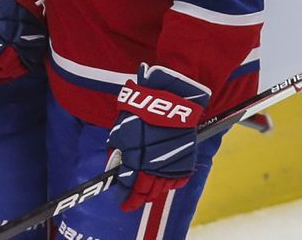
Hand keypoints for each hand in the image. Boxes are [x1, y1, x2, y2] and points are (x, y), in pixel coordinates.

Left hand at [106, 64, 210, 210]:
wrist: (171, 98)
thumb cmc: (142, 108)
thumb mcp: (121, 126)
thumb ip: (118, 147)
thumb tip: (115, 162)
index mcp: (136, 157)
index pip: (129, 185)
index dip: (124, 195)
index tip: (121, 201)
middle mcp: (154, 165)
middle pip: (146, 191)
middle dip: (137, 199)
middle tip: (132, 203)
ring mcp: (172, 164)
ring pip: (162, 188)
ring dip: (153, 193)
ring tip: (146, 195)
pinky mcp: (186, 160)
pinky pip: (178, 180)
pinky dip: (170, 185)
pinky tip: (164, 185)